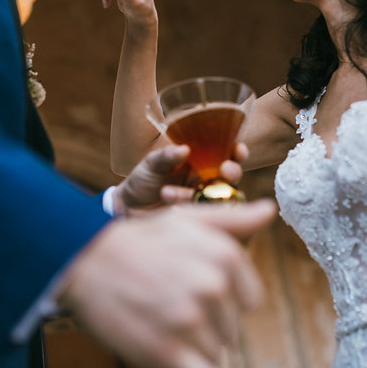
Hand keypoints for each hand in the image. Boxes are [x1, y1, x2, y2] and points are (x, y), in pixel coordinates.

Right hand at [59, 200, 275, 367]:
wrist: (83, 259)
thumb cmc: (138, 239)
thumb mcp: (187, 219)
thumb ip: (234, 220)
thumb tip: (270, 210)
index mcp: (225, 256)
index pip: (250, 300)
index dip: (224, 300)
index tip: (194, 291)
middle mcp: (214, 287)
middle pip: (230, 328)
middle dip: (206, 323)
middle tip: (170, 304)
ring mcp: (192, 321)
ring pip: (214, 352)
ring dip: (192, 347)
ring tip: (160, 322)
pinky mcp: (169, 353)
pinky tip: (180, 363)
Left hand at [114, 143, 248, 213]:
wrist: (128, 208)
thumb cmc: (143, 180)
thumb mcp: (151, 163)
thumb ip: (166, 156)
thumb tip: (184, 149)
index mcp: (202, 161)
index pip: (227, 154)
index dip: (238, 152)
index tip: (238, 149)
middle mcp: (207, 181)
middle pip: (232, 177)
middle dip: (233, 173)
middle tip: (224, 171)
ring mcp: (203, 201)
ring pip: (220, 198)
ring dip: (201, 194)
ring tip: (167, 193)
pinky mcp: (197, 218)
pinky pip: (204, 214)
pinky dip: (185, 207)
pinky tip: (166, 199)